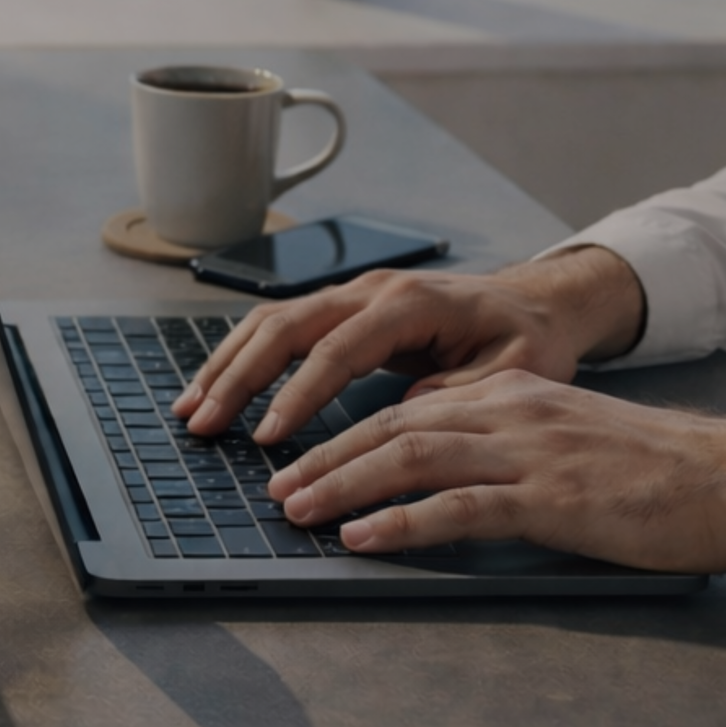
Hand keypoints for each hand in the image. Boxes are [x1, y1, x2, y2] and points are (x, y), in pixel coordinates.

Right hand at [169, 247, 645, 442]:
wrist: (534, 301)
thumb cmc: (526, 338)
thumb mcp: (516, 370)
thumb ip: (461, 393)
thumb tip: (405, 417)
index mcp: (411, 303)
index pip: (339, 348)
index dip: (300, 392)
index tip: (271, 436)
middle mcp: (370, 290)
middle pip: (286, 326)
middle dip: (239, 376)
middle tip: (204, 422)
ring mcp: (351, 295)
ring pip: (271, 321)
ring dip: (227, 365)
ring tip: (192, 409)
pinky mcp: (341, 309)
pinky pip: (279, 327)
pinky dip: (241, 357)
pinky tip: (216, 388)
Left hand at [265, 371, 725, 573]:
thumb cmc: (653, 468)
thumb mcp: (563, 435)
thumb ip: (502, 438)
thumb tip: (436, 459)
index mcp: (510, 394)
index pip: (405, 407)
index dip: (342, 433)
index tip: (298, 457)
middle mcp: (510, 412)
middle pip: (391, 427)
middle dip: (323, 457)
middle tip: (275, 486)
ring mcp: (529, 453)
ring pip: (411, 457)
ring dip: (343, 484)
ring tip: (296, 509)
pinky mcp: (552, 498)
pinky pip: (460, 507)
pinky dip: (402, 522)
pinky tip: (363, 537)